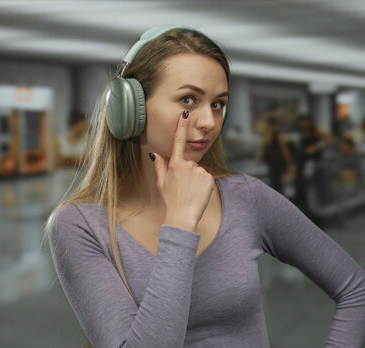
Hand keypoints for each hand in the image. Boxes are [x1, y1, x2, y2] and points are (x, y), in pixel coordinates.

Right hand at [151, 110, 214, 231]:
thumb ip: (160, 166)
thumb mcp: (161, 183)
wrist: (183, 216)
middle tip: (184, 187)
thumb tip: (154, 154)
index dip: (181, 126)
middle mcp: (188, 165)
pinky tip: (198, 193)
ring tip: (191, 192)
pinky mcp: (209, 178)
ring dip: (197, 179)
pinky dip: (204, 184)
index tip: (185, 113)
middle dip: (189, 172)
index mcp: (175, 164)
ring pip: (200, 171)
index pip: (178, 141)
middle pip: (191, 163)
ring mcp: (200, 171)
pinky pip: (207, 177)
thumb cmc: (171, 200)